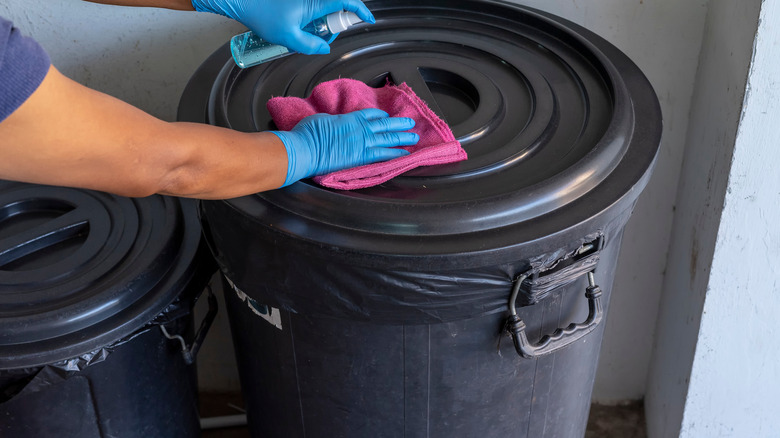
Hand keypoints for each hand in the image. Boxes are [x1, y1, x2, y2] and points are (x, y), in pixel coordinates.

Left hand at [191, 0, 374, 54]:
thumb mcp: (288, 37)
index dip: (361, 11)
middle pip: (337, 7)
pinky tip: (298, 26)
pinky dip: (313, 19)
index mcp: (316, 1)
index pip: (348, 2)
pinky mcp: (299, 0)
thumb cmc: (261, 14)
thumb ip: (310, 45)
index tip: (368, 20)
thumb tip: (324, 47)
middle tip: (322, 38)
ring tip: (304, 33)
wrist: (242, 0)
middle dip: (336, 24)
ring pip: (325, 8)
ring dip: (322, 23)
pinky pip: (314, 8)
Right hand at [272, 109, 417, 186]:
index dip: (380, 115)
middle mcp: (360, 129)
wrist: (305, 149)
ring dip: (403, 137)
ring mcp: (362, 143)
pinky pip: (384, 155)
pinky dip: (395, 153)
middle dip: (399, 124)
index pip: (370, 115)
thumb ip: (335, 122)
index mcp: (349, 118)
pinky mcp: (361, 158)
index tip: (386, 115)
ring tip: (414, 137)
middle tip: (410, 123)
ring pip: (388, 138)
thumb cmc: (308, 134)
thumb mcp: (322, 120)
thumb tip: (337, 124)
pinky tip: (405, 154)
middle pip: (384, 125)